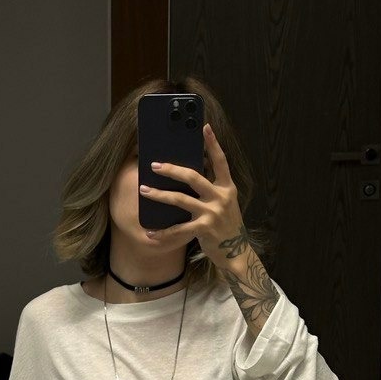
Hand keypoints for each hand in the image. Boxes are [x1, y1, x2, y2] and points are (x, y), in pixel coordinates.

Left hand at [138, 123, 250, 267]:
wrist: (236, 252)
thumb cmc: (226, 225)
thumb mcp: (224, 203)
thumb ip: (212, 189)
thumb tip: (191, 173)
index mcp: (227, 188)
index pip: (221, 161)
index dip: (213, 144)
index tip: (204, 127)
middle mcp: (220, 197)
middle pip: (193, 177)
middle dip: (172, 169)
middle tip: (154, 165)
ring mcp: (212, 213)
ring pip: (180, 200)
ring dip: (159, 194)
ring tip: (144, 190)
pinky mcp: (204, 229)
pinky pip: (178, 230)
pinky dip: (163, 232)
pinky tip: (150, 233)